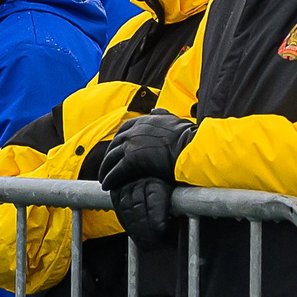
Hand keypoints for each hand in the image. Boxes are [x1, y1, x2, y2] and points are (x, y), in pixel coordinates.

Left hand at [99, 114, 195, 248]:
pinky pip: (116, 171)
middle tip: (107, 165)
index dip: (119, 140)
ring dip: (106, 169)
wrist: (193, 149)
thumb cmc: (190, 138)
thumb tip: (155, 110)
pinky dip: (110, 179)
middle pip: (115, 143)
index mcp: (146, 120)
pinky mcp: (131, 160)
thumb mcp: (174, 120)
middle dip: (109, 155)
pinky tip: (107, 186)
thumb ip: (163, 115)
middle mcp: (136, 130)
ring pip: (112, 158)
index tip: (117, 148)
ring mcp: (132, 144)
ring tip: (104, 178)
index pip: (125, 128)